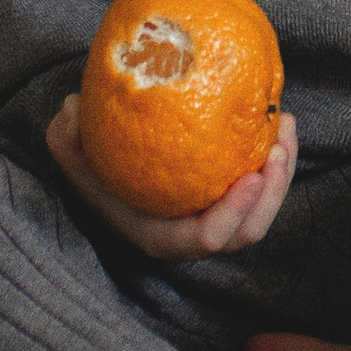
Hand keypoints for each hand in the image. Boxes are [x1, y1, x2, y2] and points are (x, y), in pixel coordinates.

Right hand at [45, 92, 297, 261]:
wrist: (113, 171)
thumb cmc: (95, 167)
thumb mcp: (73, 155)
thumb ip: (67, 139)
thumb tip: (72, 111)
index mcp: (162, 235)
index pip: (205, 239)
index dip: (233, 215)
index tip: (249, 175)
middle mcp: (195, 235)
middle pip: (247, 231)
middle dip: (271, 195)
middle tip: (276, 149)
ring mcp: (218, 216)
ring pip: (264, 209)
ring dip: (282, 173)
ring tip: (284, 126)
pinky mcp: (232, 196)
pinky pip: (265, 186)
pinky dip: (278, 158)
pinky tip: (280, 120)